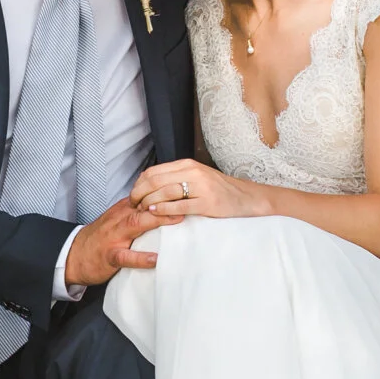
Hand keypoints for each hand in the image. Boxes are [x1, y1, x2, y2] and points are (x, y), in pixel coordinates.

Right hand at [64, 195, 183, 286]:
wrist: (73, 255)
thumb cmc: (100, 238)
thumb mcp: (118, 219)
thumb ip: (138, 211)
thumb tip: (164, 205)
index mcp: (123, 210)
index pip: (146, 195)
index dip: (165, 190)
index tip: (186, 187)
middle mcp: (119, 219)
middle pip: (143, 206)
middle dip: (165, 202)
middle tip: (187, 199)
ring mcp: (113, 237)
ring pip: (135, 224)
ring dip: (156, 221)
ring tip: (176, 220)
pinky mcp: (109, 256)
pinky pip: (125, 256)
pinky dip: (140, 257)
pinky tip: (155, 259)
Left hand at [130, 158, 268, 221]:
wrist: (246, 198)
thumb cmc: (218, 190)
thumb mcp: (196, 177)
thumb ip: (176, 178)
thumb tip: (149, 184)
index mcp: (187, 165)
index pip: (153, 172)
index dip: (138, 184)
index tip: (133, 196)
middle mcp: (193, 172)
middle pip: (155, 181)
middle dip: (139, 194)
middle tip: (134, 205)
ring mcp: (201, 187)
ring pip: (164, 192)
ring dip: (148, 202)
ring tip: (142, 210)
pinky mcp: (207, 203)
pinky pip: (179, 206)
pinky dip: (163, 210)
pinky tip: (156, 213)